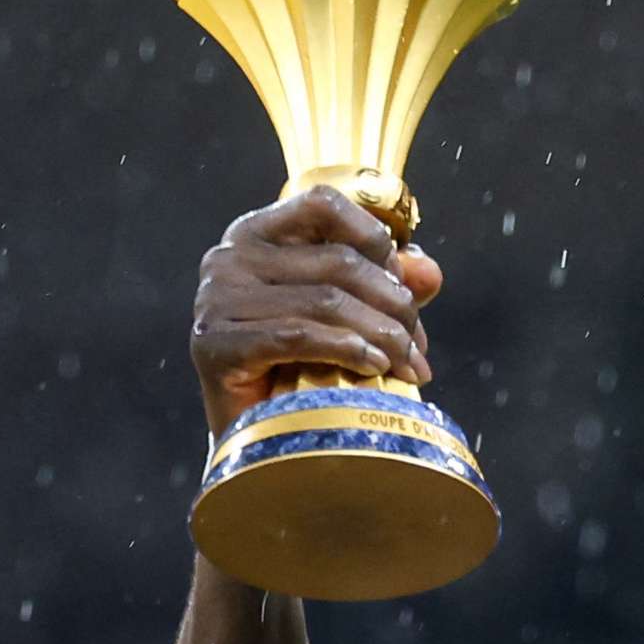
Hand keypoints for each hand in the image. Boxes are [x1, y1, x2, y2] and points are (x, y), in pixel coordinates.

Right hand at [189, 187, 444, 434]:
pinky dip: (347, 351)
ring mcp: (216, 299)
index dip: (375, 240)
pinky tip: (375, 368)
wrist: (252, 439)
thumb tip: (428, 270)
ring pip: (326, 301)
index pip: (324, 204)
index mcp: (257, 234)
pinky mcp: (214, 344)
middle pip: (339, 262)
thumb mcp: (347, 316)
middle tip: (416, 348)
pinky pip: (298, 337)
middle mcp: (229, 256)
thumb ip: (385, 284)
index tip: (404, 288)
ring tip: (407, 366)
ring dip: (382, 336)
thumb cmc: (298, 369)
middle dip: (394, 305)